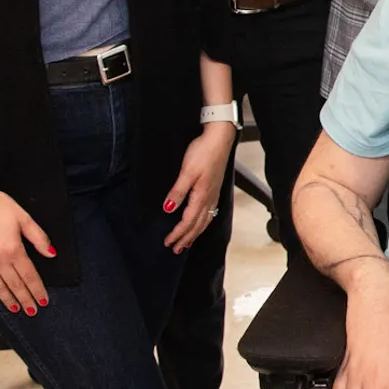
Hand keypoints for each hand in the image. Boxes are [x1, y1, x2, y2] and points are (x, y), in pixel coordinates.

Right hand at [0, 177, 52, 313]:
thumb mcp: (23, 217)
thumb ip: (38, 237)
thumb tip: (50, 253)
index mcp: (13, 249)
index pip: (29, 276)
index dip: (37, 290)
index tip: (43, 300)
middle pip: (14, 285)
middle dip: (25, 299)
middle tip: (32, 310)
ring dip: (7, 300)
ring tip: (15, 309)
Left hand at [163, 122, 235, 251]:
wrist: (219, 139)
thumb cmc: (204, 152)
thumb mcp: (186, 172)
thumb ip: (178, 192)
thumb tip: (168, 209)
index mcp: (201, 196)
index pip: (188, 221)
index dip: (178, 233)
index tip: (168, 242)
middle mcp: (209, 198)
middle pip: (197, 225)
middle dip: (186, 238)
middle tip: (176, 248)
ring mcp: (213, 194)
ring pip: (205, 220)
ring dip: (195, 233)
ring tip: (187, 241)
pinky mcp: (214, 189)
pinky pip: (210, 212)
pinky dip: (203, 223)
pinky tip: (201, 222)